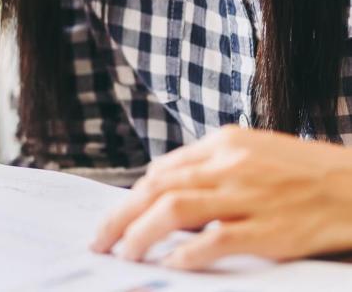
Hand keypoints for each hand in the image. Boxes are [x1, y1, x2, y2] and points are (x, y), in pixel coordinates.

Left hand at [91, 126, 351, 269]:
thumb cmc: (307, 174)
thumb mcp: (256, 152)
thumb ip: (210, 164)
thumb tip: (162, 184)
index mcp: (226, 142)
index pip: (163, 170)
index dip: (132, 198)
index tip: (115, 219)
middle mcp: (232, 165)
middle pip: (158, 188)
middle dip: (120, 216)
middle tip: (100, 240)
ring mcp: (250, 197)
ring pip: (175, 209)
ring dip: (141, 233)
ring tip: (124, 253)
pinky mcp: (270, 229)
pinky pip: (217, 240)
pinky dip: (188, 253)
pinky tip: (171, 263)